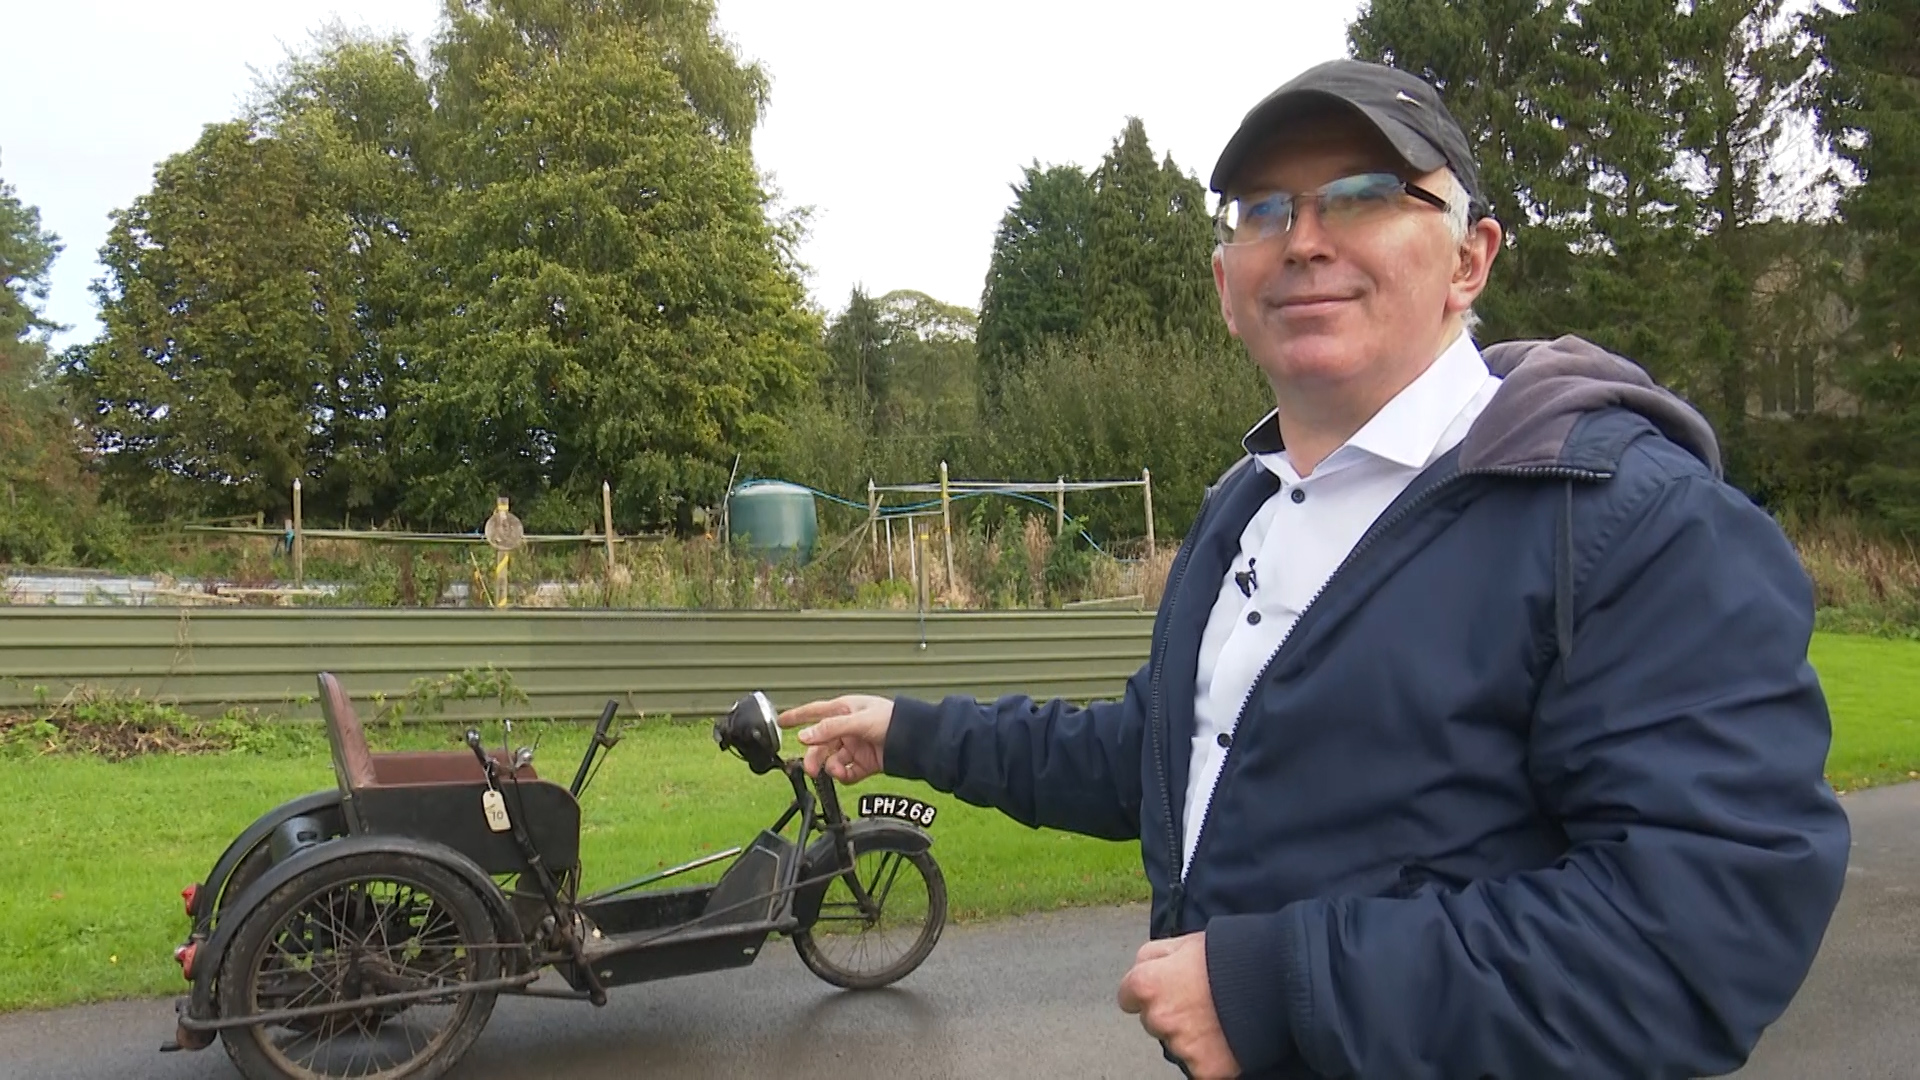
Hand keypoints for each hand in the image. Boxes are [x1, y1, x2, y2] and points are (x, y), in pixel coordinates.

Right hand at [777, 694, 892, 781]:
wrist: (916, 740)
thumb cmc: (892, 720)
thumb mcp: (858, 720)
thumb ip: (830, 729)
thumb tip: (805, 736)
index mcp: (844, 711)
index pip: (814, 712)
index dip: (797, 716)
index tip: (780, 721)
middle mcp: (847, 728)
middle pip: (821, 744)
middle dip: (814, 756)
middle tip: (812, 769)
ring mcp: (855, 746)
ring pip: (832, 760)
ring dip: (830, 768)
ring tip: (836, 771)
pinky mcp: (864, 763)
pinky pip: (846, 772)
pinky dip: (844, 776)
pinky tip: (846, 775)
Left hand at [1117, 933, 1239, 1079]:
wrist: (1277, 981)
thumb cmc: (1230, 955)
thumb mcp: (1185, 942)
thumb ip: (1153, 956)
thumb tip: (1140, 969)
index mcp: (1148, 985)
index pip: (1128, 996)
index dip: (1150, 990)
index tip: (1167, 988)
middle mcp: (1159, 1019)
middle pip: (1154, 1021)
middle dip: (1171, 1012)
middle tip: (1202, 1000)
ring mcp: (1181, 1047)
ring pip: (1177, 1043)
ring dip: (1192, 1035)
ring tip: (1220, 1016)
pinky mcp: (1205, 1069)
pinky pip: (1200, 1065)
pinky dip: (1212, 1055)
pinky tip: (1228, 1035)